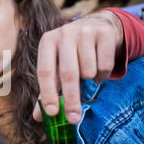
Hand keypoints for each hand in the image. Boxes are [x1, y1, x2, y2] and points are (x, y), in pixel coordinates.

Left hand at [33, 10, 123, 124]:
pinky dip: (103, 74)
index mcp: (47, 42)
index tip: (52, 113)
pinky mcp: (104, 33)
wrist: (98, 25)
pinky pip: (105, 65)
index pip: (45, 72)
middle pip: (67, 73)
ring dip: (90, 80)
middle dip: (71, 99)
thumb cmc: (72, 52)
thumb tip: (37, 117)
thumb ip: (48, 89)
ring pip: (88, 70)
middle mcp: (64, 33)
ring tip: (88, 74)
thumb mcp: (56, 65)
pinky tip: (99, 66)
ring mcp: (85, 31)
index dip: (48, 94)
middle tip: (74, 119)